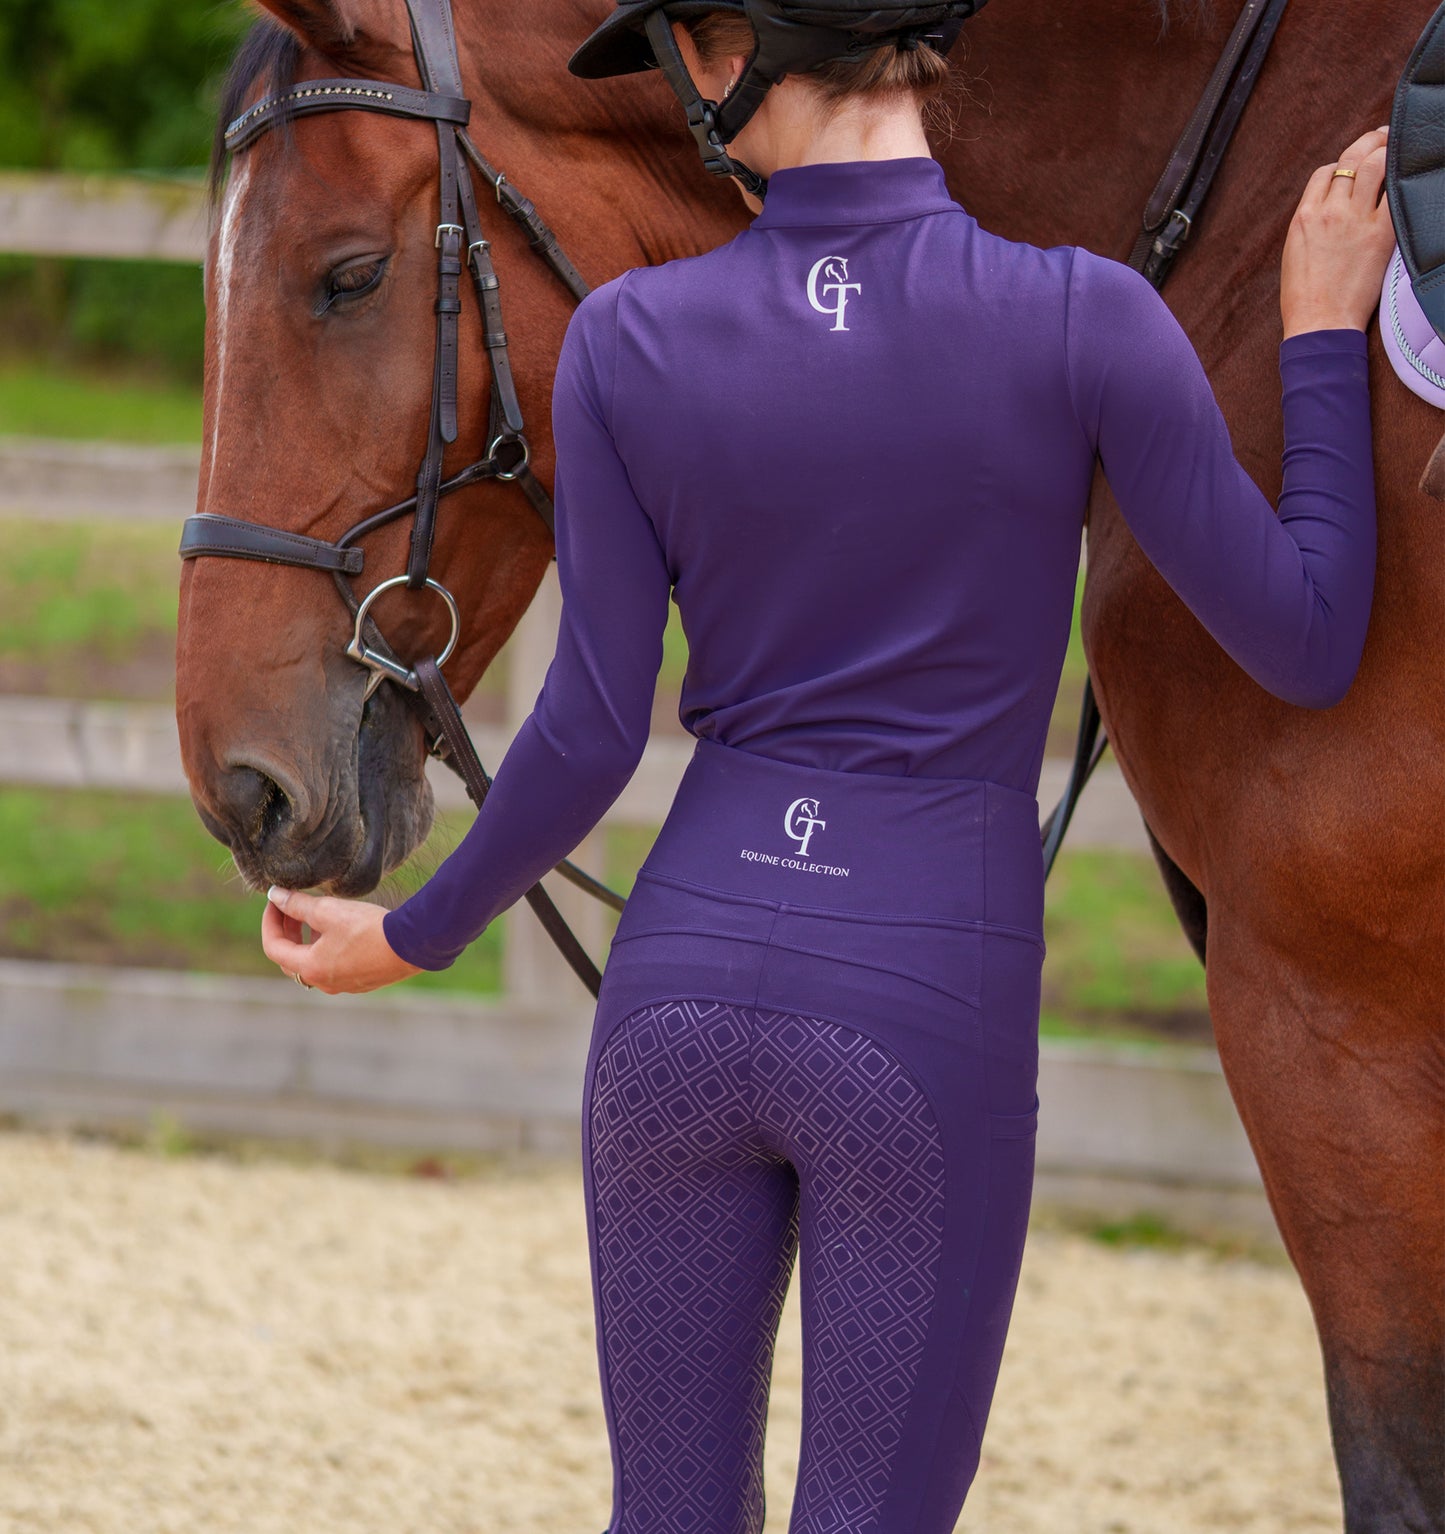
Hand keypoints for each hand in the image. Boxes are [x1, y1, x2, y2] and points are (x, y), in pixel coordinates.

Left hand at [261, 886, 421, 994]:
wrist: (413, 945)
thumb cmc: (368, 928)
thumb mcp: (329, 911)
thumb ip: (298, 904)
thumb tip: (275, 895)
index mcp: (310, 967)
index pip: (274, 946)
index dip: (269, 921)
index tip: (274, 901)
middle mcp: (323, 982)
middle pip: (292, 958)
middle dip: (288, 931)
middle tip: (290, 907)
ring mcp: (344, 985)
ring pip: (314, 963)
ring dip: (308, 940)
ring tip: (316, 916)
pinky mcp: (362, 981)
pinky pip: (334, 966)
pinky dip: (327, 948)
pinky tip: (342, 930)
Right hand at [1281, 126, 1395, 338]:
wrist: (1319, 324)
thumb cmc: (1305, 299)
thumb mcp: (1295, 255)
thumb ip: (1311, 225)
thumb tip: (1329, 207)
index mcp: (1303, 217)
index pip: (1325, 172)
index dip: (1342, 165)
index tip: (1354, 167)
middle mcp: (1328, 211)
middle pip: (1351, 158)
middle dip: (1369, 142)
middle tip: (1383, 138)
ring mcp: (1354, 220)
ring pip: (1374, 164)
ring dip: (1387, 150)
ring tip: (1397, 147)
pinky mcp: (1380, 233)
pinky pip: (1395, 191)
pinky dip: (1402, 177)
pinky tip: (1408, 174)